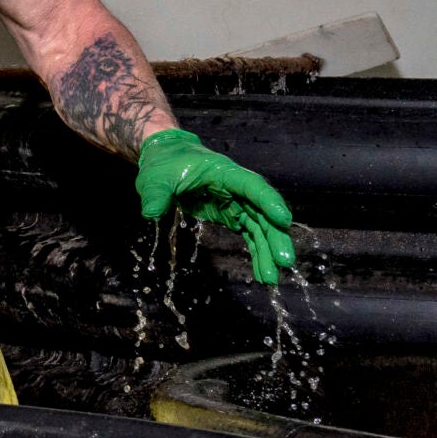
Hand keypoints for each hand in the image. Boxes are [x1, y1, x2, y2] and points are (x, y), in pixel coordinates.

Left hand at [134, 128, 296, 285]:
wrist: (166, 159)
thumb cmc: (165, 163)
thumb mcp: (156, 178)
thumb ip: (156, 194)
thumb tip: (151, 212)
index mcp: (224, 172)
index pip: (252, 186)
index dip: (268, 202)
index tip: (283, 220)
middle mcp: (237, 187)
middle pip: (262, 212)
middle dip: (274, 236)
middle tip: (285, 261)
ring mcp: (236, 202)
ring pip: (259, 227)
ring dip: (267, 251)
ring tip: (271, 278)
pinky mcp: (231, 214)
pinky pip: (249, 234)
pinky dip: (256, 252)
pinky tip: (262, 272)